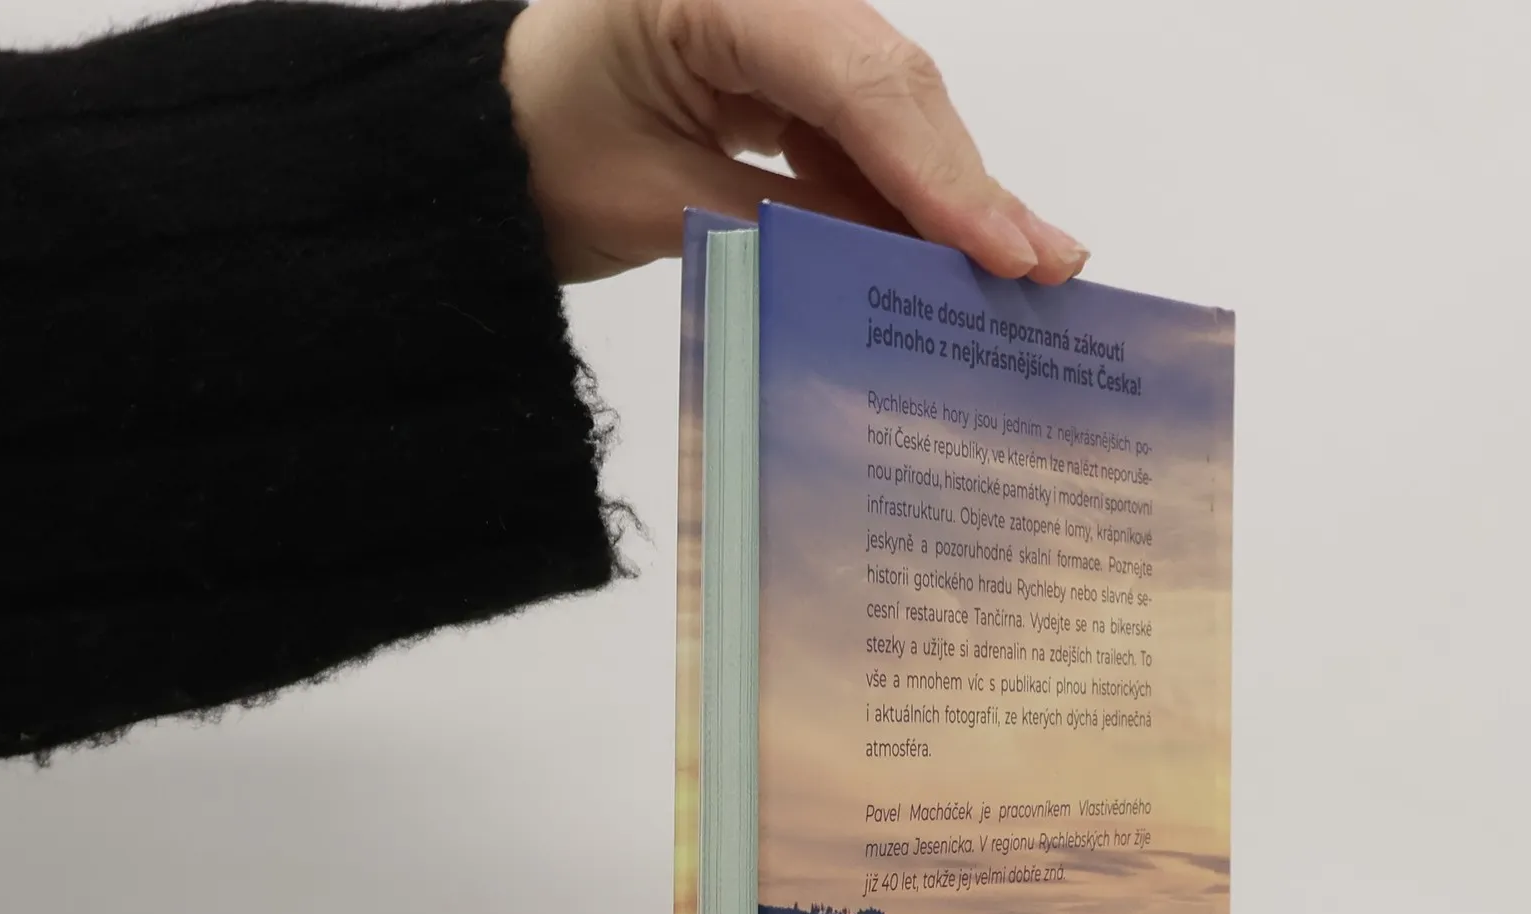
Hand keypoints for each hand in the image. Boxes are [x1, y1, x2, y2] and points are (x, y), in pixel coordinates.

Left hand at [501, 0, 1087, 284]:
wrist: (484, 146)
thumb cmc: (539, 156)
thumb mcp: (663, 204)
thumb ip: (792, 228)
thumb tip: (907, 271)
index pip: (858, 78)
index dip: (940, 171)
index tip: (1002, 250)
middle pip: (892, 85)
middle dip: (965, 184)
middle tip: (1046, 266)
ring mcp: (775, 20)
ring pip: (888, 110)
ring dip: (946, 196)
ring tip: (1019, 269)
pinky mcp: (778, 63)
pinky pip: (857, 130)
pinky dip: (897, 195)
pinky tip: (946, 253)